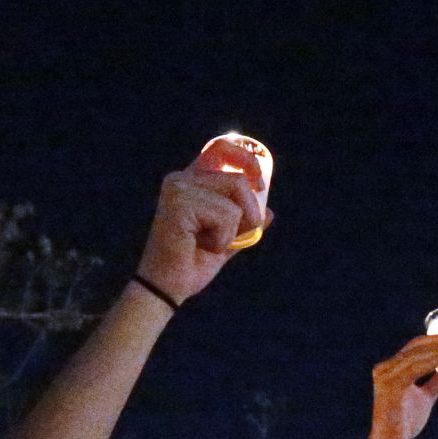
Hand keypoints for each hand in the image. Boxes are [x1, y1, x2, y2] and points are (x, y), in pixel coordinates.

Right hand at [134, 160, 267, 304]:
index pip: (220, 149)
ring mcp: (178, 188)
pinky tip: (201, 247)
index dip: (246, 159)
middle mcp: (181, 178)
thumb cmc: (190, 265)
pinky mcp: (180, 202)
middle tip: (235, 236)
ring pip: (235, 198)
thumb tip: (269, 212)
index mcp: (190, 181)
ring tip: (209, 244)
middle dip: (248, 212)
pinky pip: (227, 215)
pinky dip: (223, 238)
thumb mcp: (226, 241)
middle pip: (237, 179)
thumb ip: (243, 224)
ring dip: (234, 230)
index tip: (260, 185)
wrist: (168, 289)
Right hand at [360, 335, 437, 438]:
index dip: (436, 340)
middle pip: (416, 347)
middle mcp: (386, 368)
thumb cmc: (405, 421)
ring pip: (417, 356)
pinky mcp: (390, 385)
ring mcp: (386, 376)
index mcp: (392, 368)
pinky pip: (415, 369)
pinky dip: (432, 362)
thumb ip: (437, 382)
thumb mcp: (426, 396)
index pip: (414, 347)